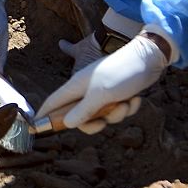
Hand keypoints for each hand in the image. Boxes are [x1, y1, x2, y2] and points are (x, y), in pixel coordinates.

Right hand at [37, 34, 168, 133]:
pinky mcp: (117, 95)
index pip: (53, 102)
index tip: (36, 128)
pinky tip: (136, 99)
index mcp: (76, 86)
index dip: (44, 115)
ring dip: (116, 114)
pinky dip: (128, 108)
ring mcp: (102, 92)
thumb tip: (68, 124)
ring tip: (126, 103)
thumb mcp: (101, 94)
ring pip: (101, 116)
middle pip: (79, 116)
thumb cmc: (122, 72)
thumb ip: (83, 110)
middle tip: (103, 122)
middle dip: (94, 122)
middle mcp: (86, 90)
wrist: (150, 58)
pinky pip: (117, 111)